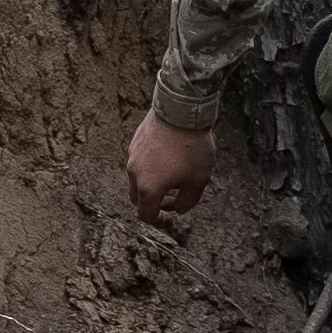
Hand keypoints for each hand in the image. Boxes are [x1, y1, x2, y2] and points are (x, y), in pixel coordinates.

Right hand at [126, 108, 214, 225]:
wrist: (181, 111)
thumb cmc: (192, 147)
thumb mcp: (198, 180)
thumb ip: (188, 201)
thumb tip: (179, 209)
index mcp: (149, 188)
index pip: (146, 215)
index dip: (158, 221)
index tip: (169, 217)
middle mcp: (135, 174)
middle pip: (138, 198)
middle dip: (153, 202)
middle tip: (173, 196)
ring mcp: (133, 156)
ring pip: (137, 178)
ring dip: (151, 183)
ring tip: (174, 174)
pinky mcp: (136, 141)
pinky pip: (140, 161)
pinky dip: (150, 166)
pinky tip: (169, 156)